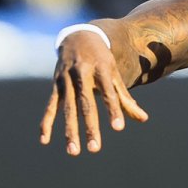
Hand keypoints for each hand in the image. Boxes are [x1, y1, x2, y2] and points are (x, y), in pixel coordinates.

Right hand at [39, 30, 148, 155]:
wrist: (78, 36)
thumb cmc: (101, 59)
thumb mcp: (114, 73)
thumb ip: (125, 98)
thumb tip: (143, 119)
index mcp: (101, 69)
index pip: (109, 92)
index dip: (113, 110)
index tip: (118, 128)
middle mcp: (82, 73)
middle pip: (86, 103)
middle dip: (90, 126)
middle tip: (95, 149)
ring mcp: (66, 79)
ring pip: (67, 108)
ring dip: (69, 130)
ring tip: (73, 151)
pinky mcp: (56, 85)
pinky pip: (50, 106)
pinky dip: (46, 123)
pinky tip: (44, 140)